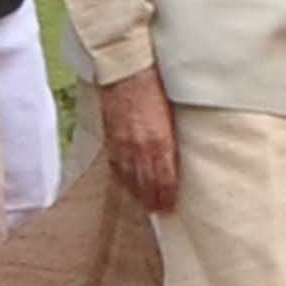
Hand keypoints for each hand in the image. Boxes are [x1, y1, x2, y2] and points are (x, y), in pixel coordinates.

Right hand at [107, 69, 180, 212]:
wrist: (128, 74)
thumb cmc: (156, 90)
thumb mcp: (171, 117)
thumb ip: (171, 140)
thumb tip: (175, 159)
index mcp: (160, 142)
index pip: (165, 179)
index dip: (167, 196)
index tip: (170, 208)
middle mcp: (141, 148)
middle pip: (147, 183)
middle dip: (153, 200)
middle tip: (159, 211)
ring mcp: (123, 145)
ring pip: (130, 177)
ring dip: (138, 194)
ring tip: (145, 205)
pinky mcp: (111, 138)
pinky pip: (116, 166)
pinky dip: (122, 179)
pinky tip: (127, 186)